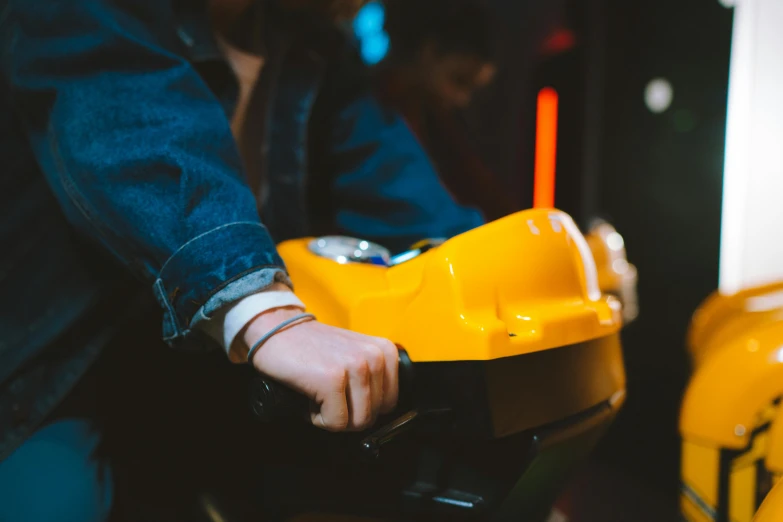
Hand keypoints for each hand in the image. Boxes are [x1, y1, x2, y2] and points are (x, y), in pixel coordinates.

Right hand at [242, 307, 398, 431]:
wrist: (276, 330)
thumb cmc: (311, 348)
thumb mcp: (354, 355)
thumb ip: (372, 377)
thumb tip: (378, 413)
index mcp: (385, 351)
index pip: (389, 404)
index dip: (361, 406)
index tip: (342, 391)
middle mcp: (375, 357)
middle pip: (372, 416)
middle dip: (346, 413)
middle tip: (327, 392)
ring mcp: (355, 367)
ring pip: (357, 423)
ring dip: (332, 416)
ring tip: (319, 393)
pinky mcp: (333, 380)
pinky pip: (336, 423)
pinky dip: (317, 418)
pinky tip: (309, 397)